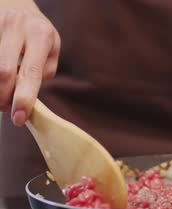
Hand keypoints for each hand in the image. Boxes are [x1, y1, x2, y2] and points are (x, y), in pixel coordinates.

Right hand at [0, 8, 59, 125]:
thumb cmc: (36, 31)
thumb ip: (44, 69)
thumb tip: (28, 91)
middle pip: (2, 73)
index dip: (24, 99)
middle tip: (5, 107)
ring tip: (0, 96)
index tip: (19, 118)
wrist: (14, 1)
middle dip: (3, 97)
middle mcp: (16, 26)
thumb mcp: (51, 46)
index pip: (30, 74)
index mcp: (40, 34)